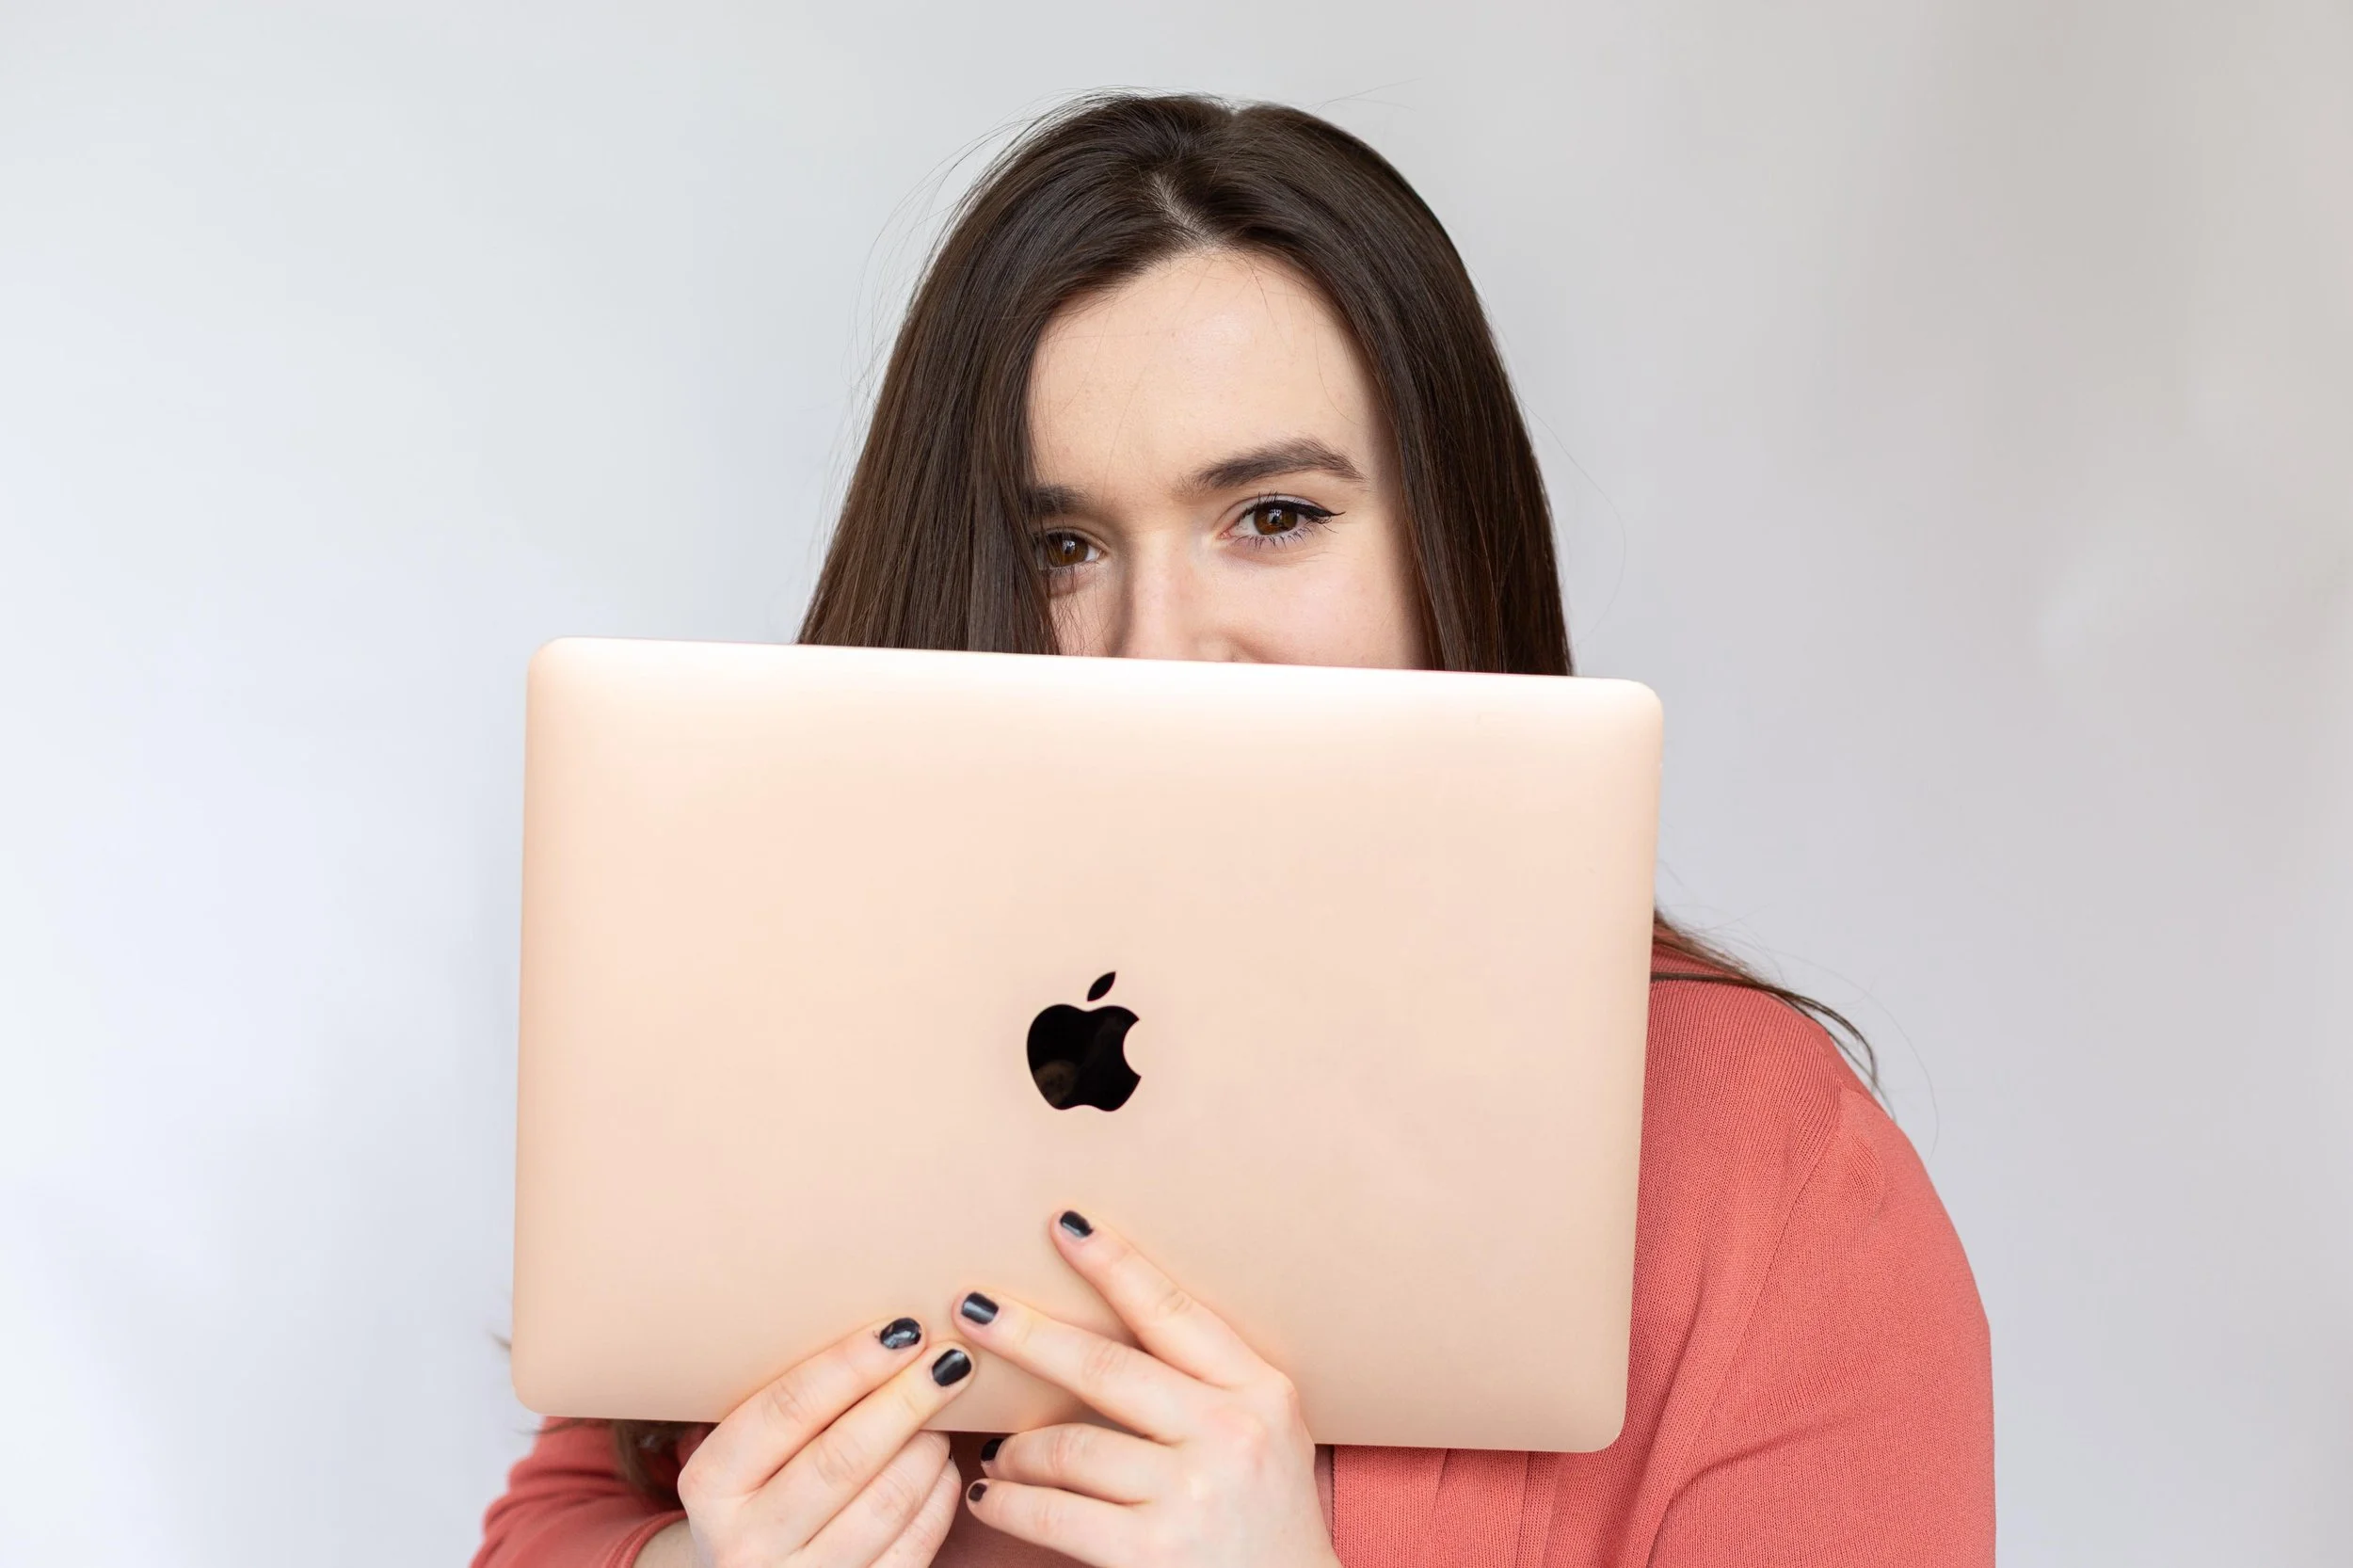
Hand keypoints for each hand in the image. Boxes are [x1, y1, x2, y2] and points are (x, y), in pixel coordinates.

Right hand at [661, 1315, 976, 1567]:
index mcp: (710, 1486)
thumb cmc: (760, 1495)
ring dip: (928, 1446)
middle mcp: (744, 1545)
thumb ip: (794, 1406)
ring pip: (887, 1502)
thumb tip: (889, 1334)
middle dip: (907, 1399)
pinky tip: (942, 1464)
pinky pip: (914, 1545)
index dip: (851, 1364)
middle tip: (952, 1359)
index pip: (787, 1410)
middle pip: (843, 1456)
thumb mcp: (746, 1456)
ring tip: (945, 1413)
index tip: (904, 1330)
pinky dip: (938, 1495)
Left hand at [951, 1212, 1339, 1567]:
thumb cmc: (1268, 1523)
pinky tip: (989, 1496)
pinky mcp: (1155, 1550)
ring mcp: (1193, 1492)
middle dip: (1028, 1335)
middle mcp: (1229, 1432)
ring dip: (1017, 1448)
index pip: (1173, 1312)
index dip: (1115, 1264)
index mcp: (1259, 1391)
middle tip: (973, 1309)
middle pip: (1105, 1366)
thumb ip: (1208, 1386)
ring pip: (1069, 1447)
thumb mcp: (1266, 1435)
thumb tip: (1108, 1334)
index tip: (1066, 1224)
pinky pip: (1056, 1513)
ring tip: (995, 1451)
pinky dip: (1011, 1502)